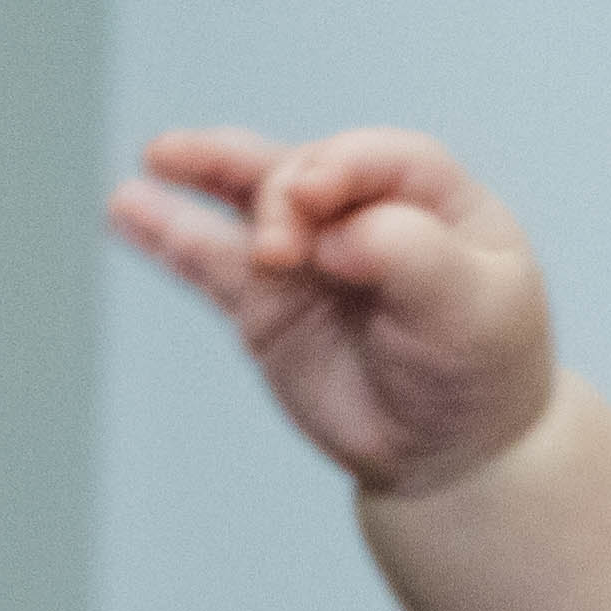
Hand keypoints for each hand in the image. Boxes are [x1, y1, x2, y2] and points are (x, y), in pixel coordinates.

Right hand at [107, 125, 553, 497]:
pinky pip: (208, 259)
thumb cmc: (482, 371)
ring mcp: (305, 255)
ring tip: (161, 155)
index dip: (336, 166)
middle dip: (281, 197)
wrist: (451, 454)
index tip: (314, 197)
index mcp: (428, 195)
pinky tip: (127, 208)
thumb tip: (336, 234)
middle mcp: (359, 211)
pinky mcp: (263, 302)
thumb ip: (412, 256)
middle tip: (279, 250)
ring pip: (246, 198)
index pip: (371, 158)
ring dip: (203, 172)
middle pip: (302, 173)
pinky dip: (167, 232)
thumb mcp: (476, 309)